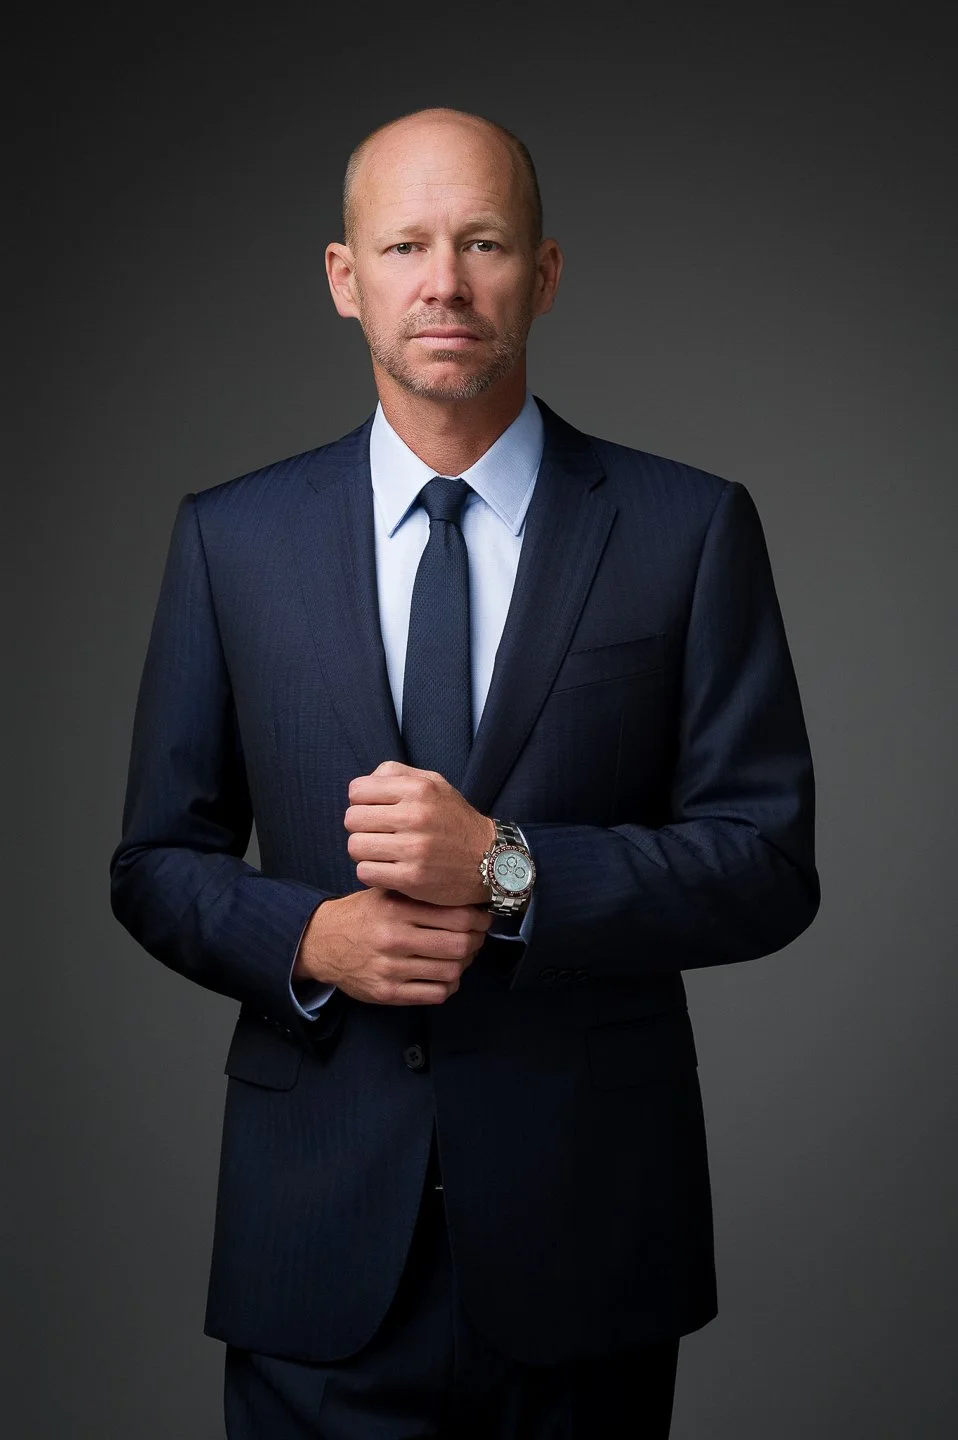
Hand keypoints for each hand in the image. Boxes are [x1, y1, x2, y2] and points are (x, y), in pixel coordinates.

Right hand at [293, 887, 491, 1005]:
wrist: (322, 943)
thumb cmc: (362, 914)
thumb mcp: (385, 892)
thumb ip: (419, 893)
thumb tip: (465, 895)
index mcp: (397, 909)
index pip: (457, 917)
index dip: (479, 919)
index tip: (482, 918)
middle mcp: (394, 939)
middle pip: (459, 946)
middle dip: (476, 942)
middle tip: (476, 937)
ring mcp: (391, 969)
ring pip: (451, 972)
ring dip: (464, 964)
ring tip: (461, 955)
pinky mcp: (388, 993)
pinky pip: (435, 994)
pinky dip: (449, 985)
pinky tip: (445, 975)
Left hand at [344, 761, 494, 906]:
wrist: (489, 860)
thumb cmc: (454, 820)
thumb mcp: (435, 784)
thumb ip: (398, 774)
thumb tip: (364, 783)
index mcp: (418, 789)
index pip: (357, 790)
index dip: (361, 802)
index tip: (375, 811)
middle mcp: (416, 816)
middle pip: (352, 819)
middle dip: (360, 827)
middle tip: (377, 834)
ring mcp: (414, 849)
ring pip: (355, 847)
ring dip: (364, 852)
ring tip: (381, 852)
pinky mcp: (412, 879)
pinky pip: (365, 872)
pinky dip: (371, 872)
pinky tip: (387, 869)